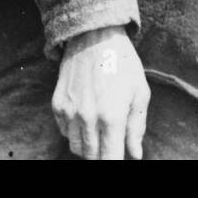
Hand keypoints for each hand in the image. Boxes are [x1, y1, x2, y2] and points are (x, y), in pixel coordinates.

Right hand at [53, 25, 150, 159]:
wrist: (94, 36)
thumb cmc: (123, 63)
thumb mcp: (139, 92)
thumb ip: (137, 127)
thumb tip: (135, 154)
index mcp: (112, 117)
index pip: (110, 159)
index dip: (114, 162)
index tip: (118, 157)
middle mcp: (87, 118)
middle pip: (91, 157)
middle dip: (103, 154)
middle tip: (112, 140)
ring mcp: (69, 112)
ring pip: (76, 147)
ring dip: (89, 145)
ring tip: (100, 128)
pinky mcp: (57, 105)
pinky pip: (64, 132)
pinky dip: (75, 131)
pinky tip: (86, 116)